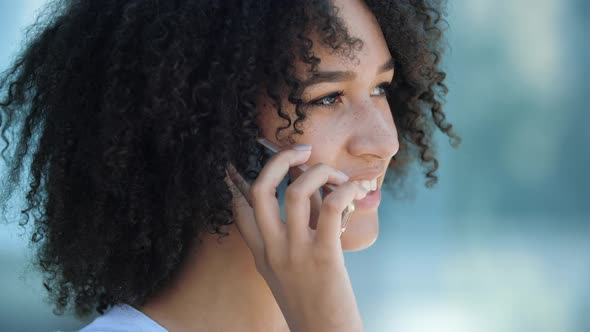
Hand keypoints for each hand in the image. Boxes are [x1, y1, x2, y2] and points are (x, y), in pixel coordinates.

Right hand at [224, 145, 367, 331]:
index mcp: (261, 253)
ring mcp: (295, 253)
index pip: (239, 209)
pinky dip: (345, 190)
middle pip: (260, 189)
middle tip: (302, 151)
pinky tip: (355, 190)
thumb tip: (316, 195)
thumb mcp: (289, 271)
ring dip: (320, 172)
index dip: (239, 180)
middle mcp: (271, 250)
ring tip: (338, 177)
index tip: (254, 162)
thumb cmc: (313, 302)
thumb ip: (294, 234)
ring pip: (296, 191)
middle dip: (279, 160)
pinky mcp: (323, 257)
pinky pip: (329, 208)